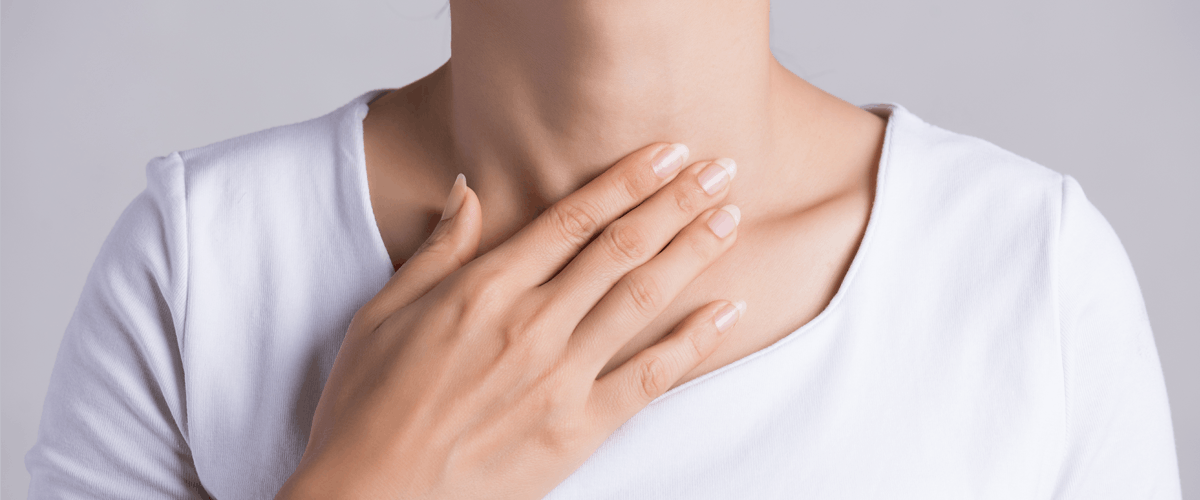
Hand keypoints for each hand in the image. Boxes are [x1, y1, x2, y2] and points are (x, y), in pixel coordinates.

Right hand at [277, 142, 745, 498]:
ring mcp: (558, 378)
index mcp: (482, 290)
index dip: (627, 180)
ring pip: (641, 299)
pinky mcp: (576, 430)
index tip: (667, 152)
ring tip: (731, 218)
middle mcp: (530, 324)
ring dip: (691, 253)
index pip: (572, 219)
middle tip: (719, 169)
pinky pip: (649, 377)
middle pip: (619, 248)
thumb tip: (466, 192)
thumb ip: (436, 252)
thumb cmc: (366, 409)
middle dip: (675, 203)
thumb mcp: (380, 315)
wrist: (370, 498)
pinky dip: (693, 342)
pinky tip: (726, 311)